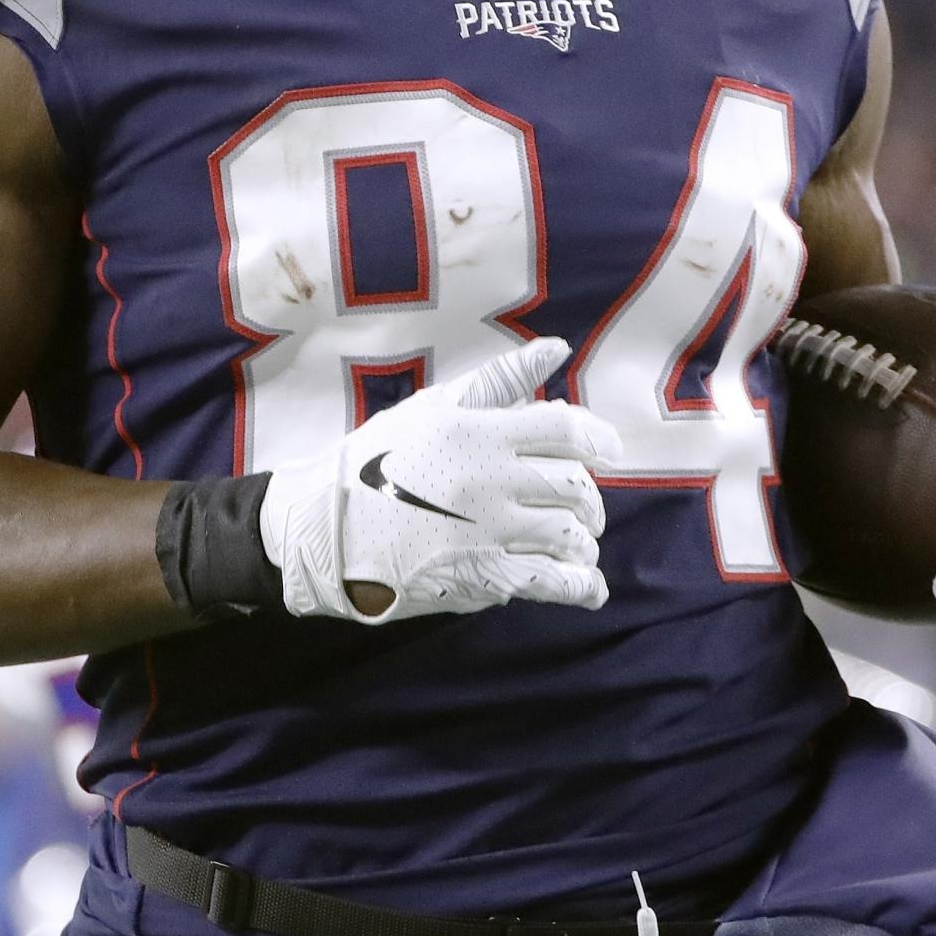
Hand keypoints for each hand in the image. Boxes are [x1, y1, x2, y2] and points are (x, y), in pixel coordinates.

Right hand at [263, 337, 617, 623]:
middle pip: (572, 486)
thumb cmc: (377, 460)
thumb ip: (501, 380)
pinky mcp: (480, 576)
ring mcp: (488, 531)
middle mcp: (490, 480)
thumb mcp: (435, 407)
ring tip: (579, 544)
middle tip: (586, 507)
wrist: (324, 527)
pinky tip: (588, 587)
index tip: (611, 452)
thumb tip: (557, 347)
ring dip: (584, 540)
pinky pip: (550, 582)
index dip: (599, 440)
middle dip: (590, 499)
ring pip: (567, 534)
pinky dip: (579, 585)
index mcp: (480, 432)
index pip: (564, 429)